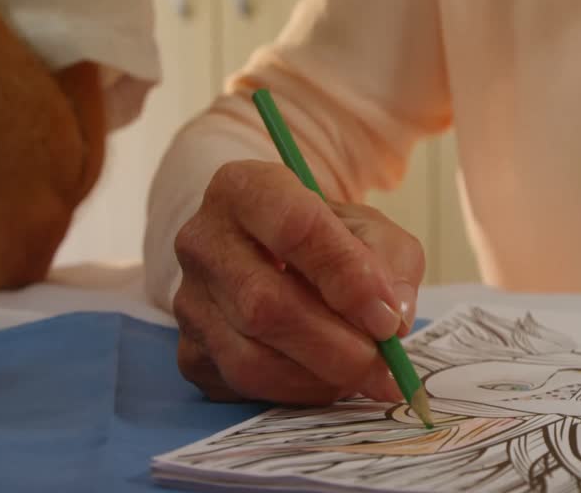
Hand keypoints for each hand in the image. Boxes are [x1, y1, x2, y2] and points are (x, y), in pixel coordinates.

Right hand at [171, 160, 424, 403]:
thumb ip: (392, 266)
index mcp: (245, 189)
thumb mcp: (376, 233)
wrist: (290, 259)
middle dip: (337, 345)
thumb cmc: (334, 240)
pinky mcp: (190, 351)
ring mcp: (188, 299)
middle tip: (384, 364)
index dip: (346, 278)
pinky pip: (244, 387)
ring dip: (320, 376)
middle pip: (265, 303)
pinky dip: (298, 393)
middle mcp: (203, 240)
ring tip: (365, 373)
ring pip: (251, 357)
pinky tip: (328, 378)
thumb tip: (390, 318)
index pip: (294, 228)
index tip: (386, 318)